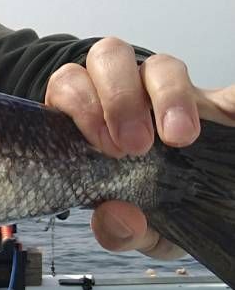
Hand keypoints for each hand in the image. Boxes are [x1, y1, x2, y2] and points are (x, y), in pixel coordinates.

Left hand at [45, 37, 234, 260]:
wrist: (213, 219)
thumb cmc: (163, 215)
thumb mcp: (139, 232)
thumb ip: (120, 231)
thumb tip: (113, 216)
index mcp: (98, 124)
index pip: (70, 87)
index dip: (79, 104)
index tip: (104, 145)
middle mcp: (132, 101)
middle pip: (108, 58)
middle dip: (117, 97)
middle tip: (135, 145)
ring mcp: (175, 99)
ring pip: (158, 63)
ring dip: (166, 93)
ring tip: (178, 138)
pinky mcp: (223, 106)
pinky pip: (227, 89)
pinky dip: (231, 98)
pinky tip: (228, 117)